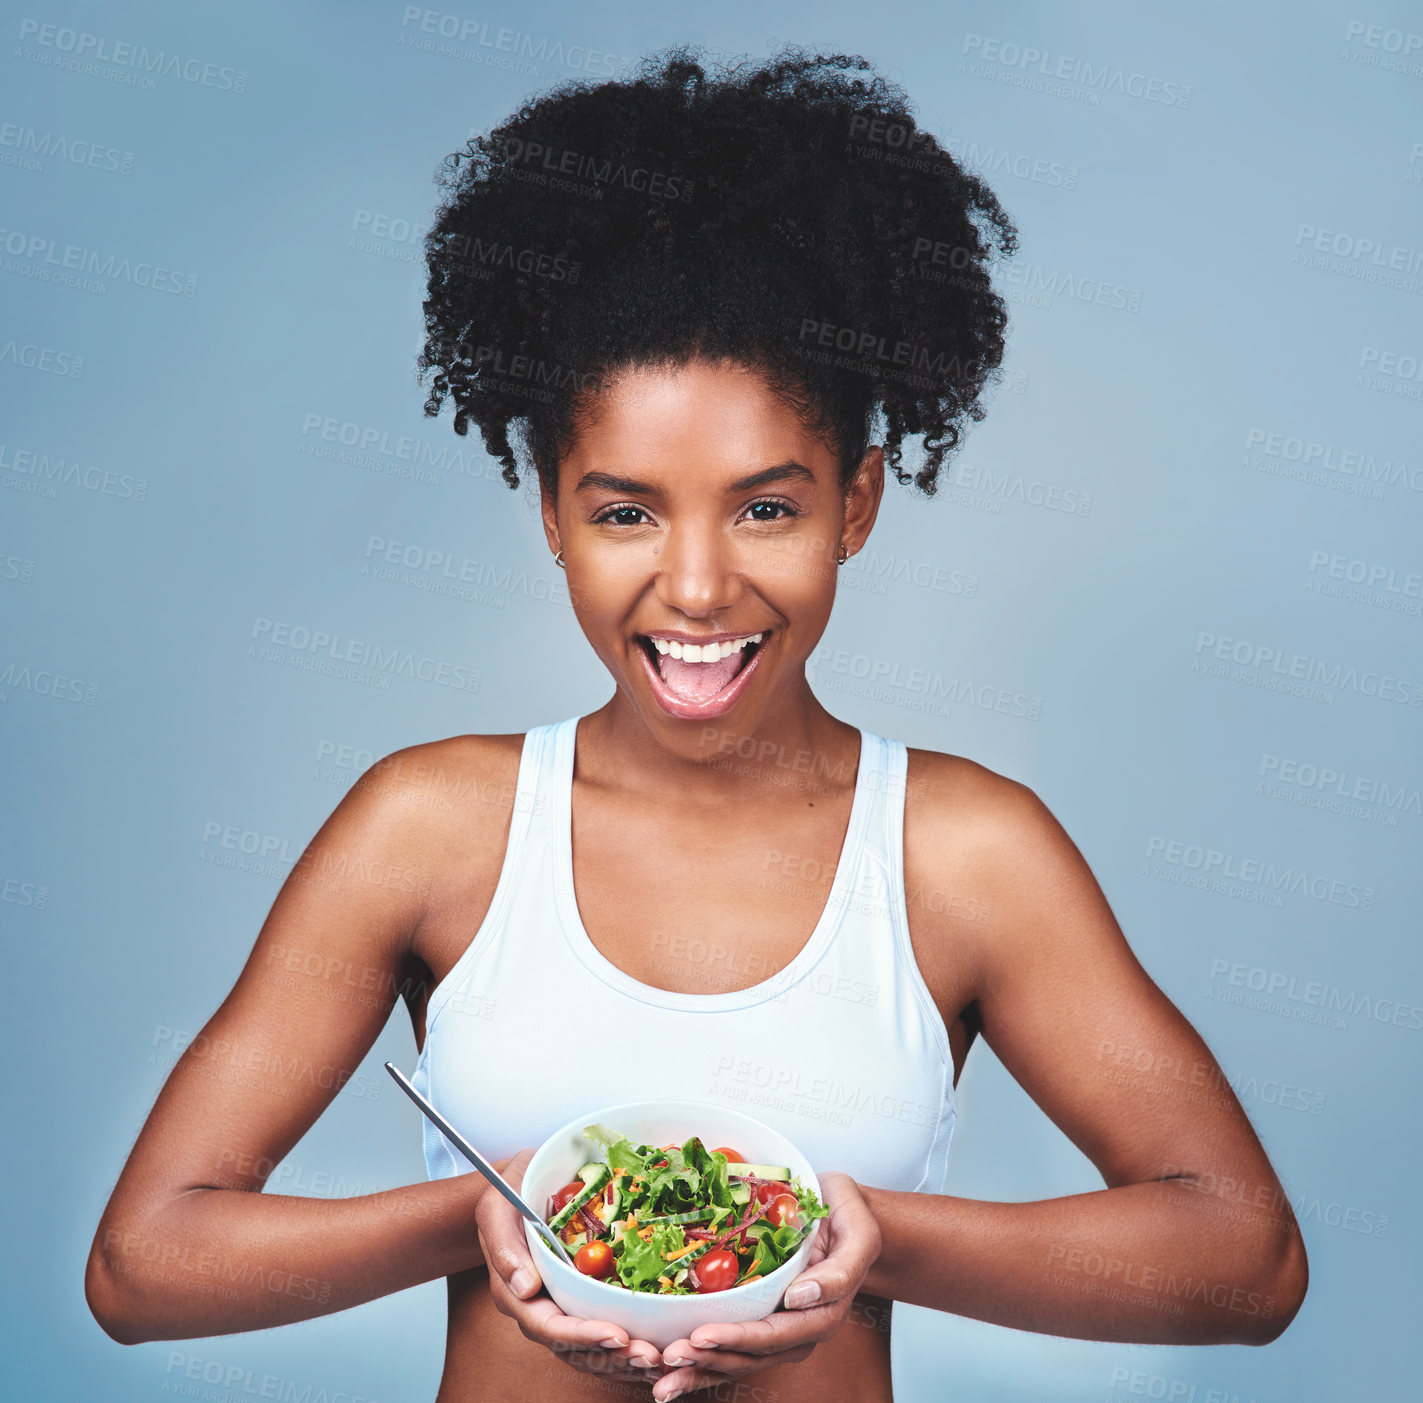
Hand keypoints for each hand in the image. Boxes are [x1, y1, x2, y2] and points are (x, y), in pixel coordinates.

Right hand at [477, 1149, 666, 1385]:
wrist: (519, 1187)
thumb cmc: (508, 1195)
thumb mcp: (497, 1210)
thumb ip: (505, 1248)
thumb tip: (525, 1288)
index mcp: (516, 1293)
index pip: (549, 1327)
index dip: (584, 1336)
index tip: (618, 1336)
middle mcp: (539, 1308)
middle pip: (575, 1348)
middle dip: (612, 1355)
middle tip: (650, 1356)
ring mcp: (561, 1305)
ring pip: (590, 1349)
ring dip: (622, 1358)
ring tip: (656, 1358)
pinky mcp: (580, 1297)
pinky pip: (602, 1329)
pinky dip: (625, 1345)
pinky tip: (654, 1347)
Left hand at [649, 1170, 883, 1401]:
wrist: (847, 1214)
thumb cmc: (852, 1219)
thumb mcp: (858, 1236)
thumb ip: (838, 1272)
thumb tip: (800, 1298)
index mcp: (822, 1314)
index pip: (773, 1334)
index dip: (736, 1338)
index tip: (701, 1336)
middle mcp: (799, 1330)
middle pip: (750, 1356)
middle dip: (708, 1359)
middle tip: (669, 1357)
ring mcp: (780, 1329)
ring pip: (738, 1360)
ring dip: (700, 1369)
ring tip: (663, 1374)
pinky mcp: (764, 1318)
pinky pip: (733, 1346)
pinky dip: (704, 1359)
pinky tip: (673, 1367)